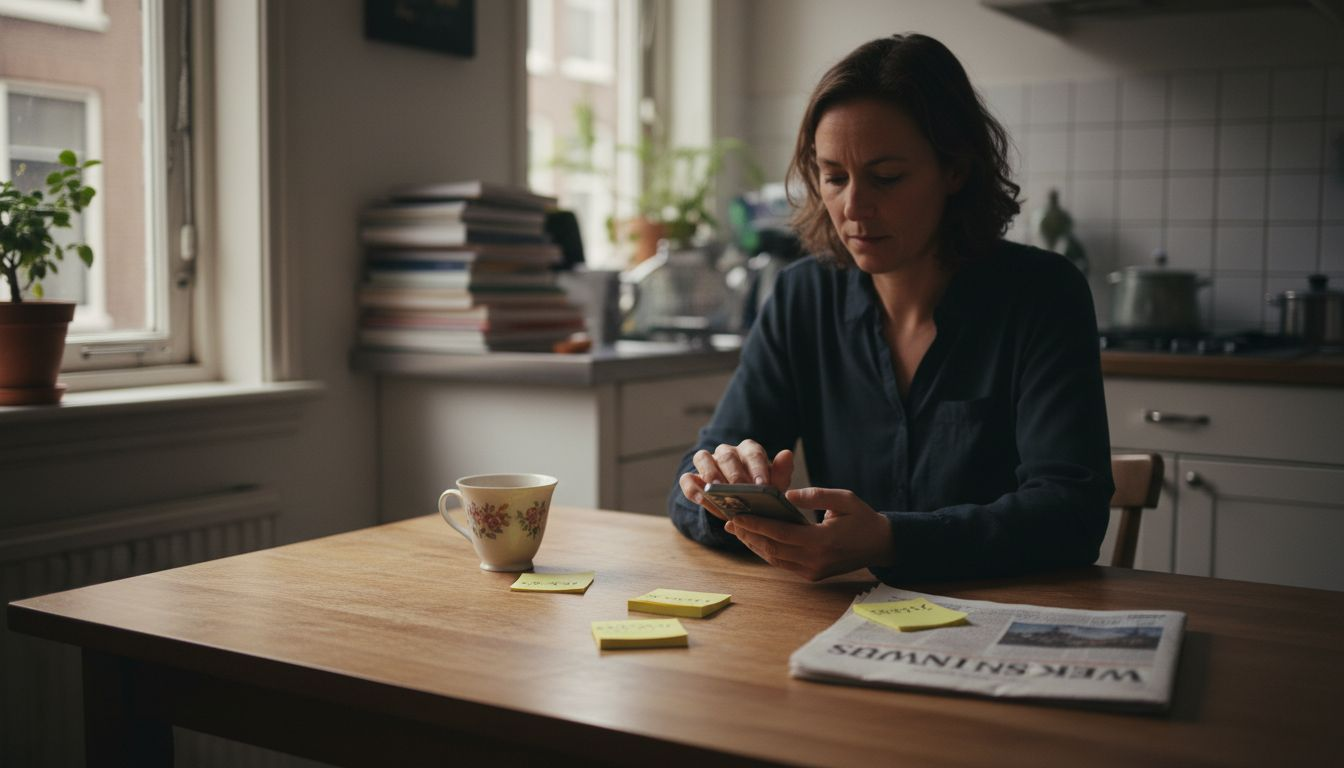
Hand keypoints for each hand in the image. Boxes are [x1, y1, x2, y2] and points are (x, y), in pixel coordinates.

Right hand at [678, 440, 793, 519]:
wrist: (740, 503)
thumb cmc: (760, 492)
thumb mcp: (774, 486)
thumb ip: (781, 473)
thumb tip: (787, 453)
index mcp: (749, 450)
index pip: (753, 453)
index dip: (758, 469)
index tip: (763, 486)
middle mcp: (727, 452)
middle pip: (728, 456)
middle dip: (734, 474)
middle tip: (740, 490)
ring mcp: (708, 462)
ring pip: (703, 458)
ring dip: (710, 474)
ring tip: (716, 490)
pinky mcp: (693, 477)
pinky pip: (688, 478)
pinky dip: (692, 487)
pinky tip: (700, 499)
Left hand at [724, 487, 896, 580]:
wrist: (880, 545)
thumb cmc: (862, 518)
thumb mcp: (843, 499)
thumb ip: (815, 495)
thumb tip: (786, 494)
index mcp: (822, 541)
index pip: (781, 533)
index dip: (756, 525)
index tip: (736, 516)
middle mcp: (815, 560)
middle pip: (772, 548)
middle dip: (748, 534)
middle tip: (730, 521)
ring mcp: (813, 571)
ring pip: (774, 559)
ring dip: (754, 544)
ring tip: (737, 529)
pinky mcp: (812, 575)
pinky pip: (782, 564)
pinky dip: (767, 551)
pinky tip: (756, 539)